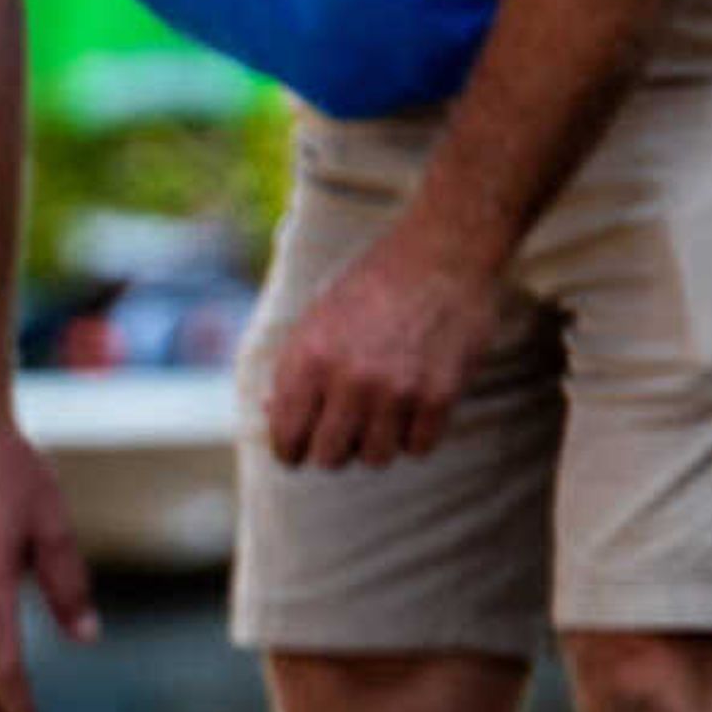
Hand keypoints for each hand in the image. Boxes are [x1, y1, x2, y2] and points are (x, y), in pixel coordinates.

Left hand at [264, 226, 504, 469]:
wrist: (441, 252)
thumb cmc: (370, 288)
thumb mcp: (315, 320)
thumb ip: (292, 371)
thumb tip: (270, 416)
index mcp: (308, 360)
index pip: (286, 440)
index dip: (290, 450)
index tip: (300, 447)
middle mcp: (349, 379)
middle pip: (328, 458)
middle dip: (333, 448)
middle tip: (346, 429)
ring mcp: (396, 390)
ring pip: (375, 459)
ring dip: (377, 442)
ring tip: (383, 411)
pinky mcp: (439, 395)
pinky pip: (419, 448)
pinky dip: (416, 434)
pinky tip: (414, 407)